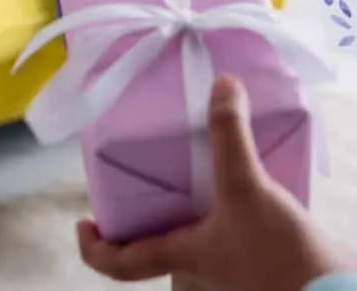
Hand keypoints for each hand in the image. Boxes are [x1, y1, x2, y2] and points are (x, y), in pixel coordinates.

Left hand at [77, 76, 356, 290]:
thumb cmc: (274, 254)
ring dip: (198, 217)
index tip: (83, 223)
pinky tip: (254, 190)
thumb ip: (229, 134)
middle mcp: (201, 276)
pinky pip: (237, 242)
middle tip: (156, 183)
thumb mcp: (244, 186)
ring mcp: (234, 276)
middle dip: (156, 222)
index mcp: (184, 261)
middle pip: (162, 253)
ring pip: (201, 247)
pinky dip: (235, 219)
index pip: (121, 264)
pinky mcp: (264, 267)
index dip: (94, 247)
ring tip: (207, 176)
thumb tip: (222, 84)